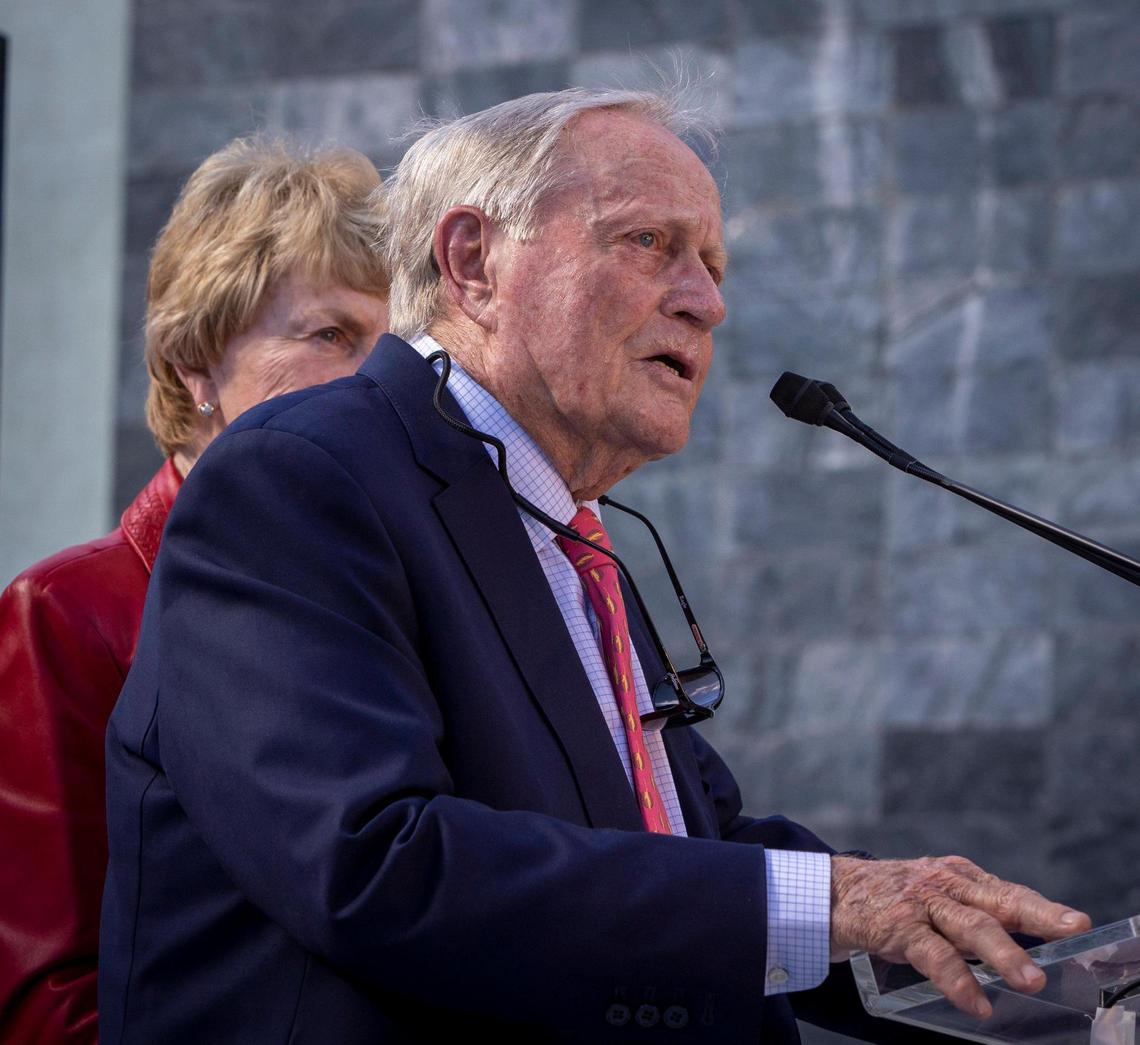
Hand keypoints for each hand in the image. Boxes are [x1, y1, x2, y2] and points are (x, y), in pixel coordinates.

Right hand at [831, 855, 1090, 1018]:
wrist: (829, 891)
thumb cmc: (890, 899)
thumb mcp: (932, 896)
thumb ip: (968, 914)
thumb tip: (1015, 952)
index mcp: (957, 876)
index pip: (1009, 892)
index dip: (1044, 907)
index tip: (1077, 922)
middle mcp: (943, 883)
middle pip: (998, 901)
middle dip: (1037, 917)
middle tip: (1070, 931)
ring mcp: (921, 902)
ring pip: (970, 926)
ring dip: (1003, 953)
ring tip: (1030, 980)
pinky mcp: (897, 925)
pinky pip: (934, 956)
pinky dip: (957, 981)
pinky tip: (976, 1002)